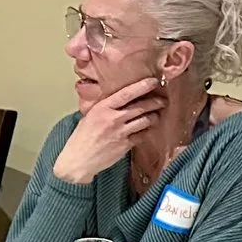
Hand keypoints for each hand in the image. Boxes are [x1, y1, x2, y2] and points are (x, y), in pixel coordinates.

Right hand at [50, 77, 167, 185]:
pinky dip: (147, 131)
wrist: (79, 159)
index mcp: (103, 108)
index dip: (142, 86)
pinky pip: (142, 135)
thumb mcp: (90, 116)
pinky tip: (147, 129)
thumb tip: (120, 99)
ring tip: (157, 115)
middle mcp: (113, 118)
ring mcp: (120, 132)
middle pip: (141, 106)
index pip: (127, 93)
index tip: (153, 81)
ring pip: (145, 120)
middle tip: (163, 100)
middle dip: (155, 102)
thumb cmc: (82, 137)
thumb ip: (106, 107)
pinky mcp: (125, 145)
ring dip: (154, 117)